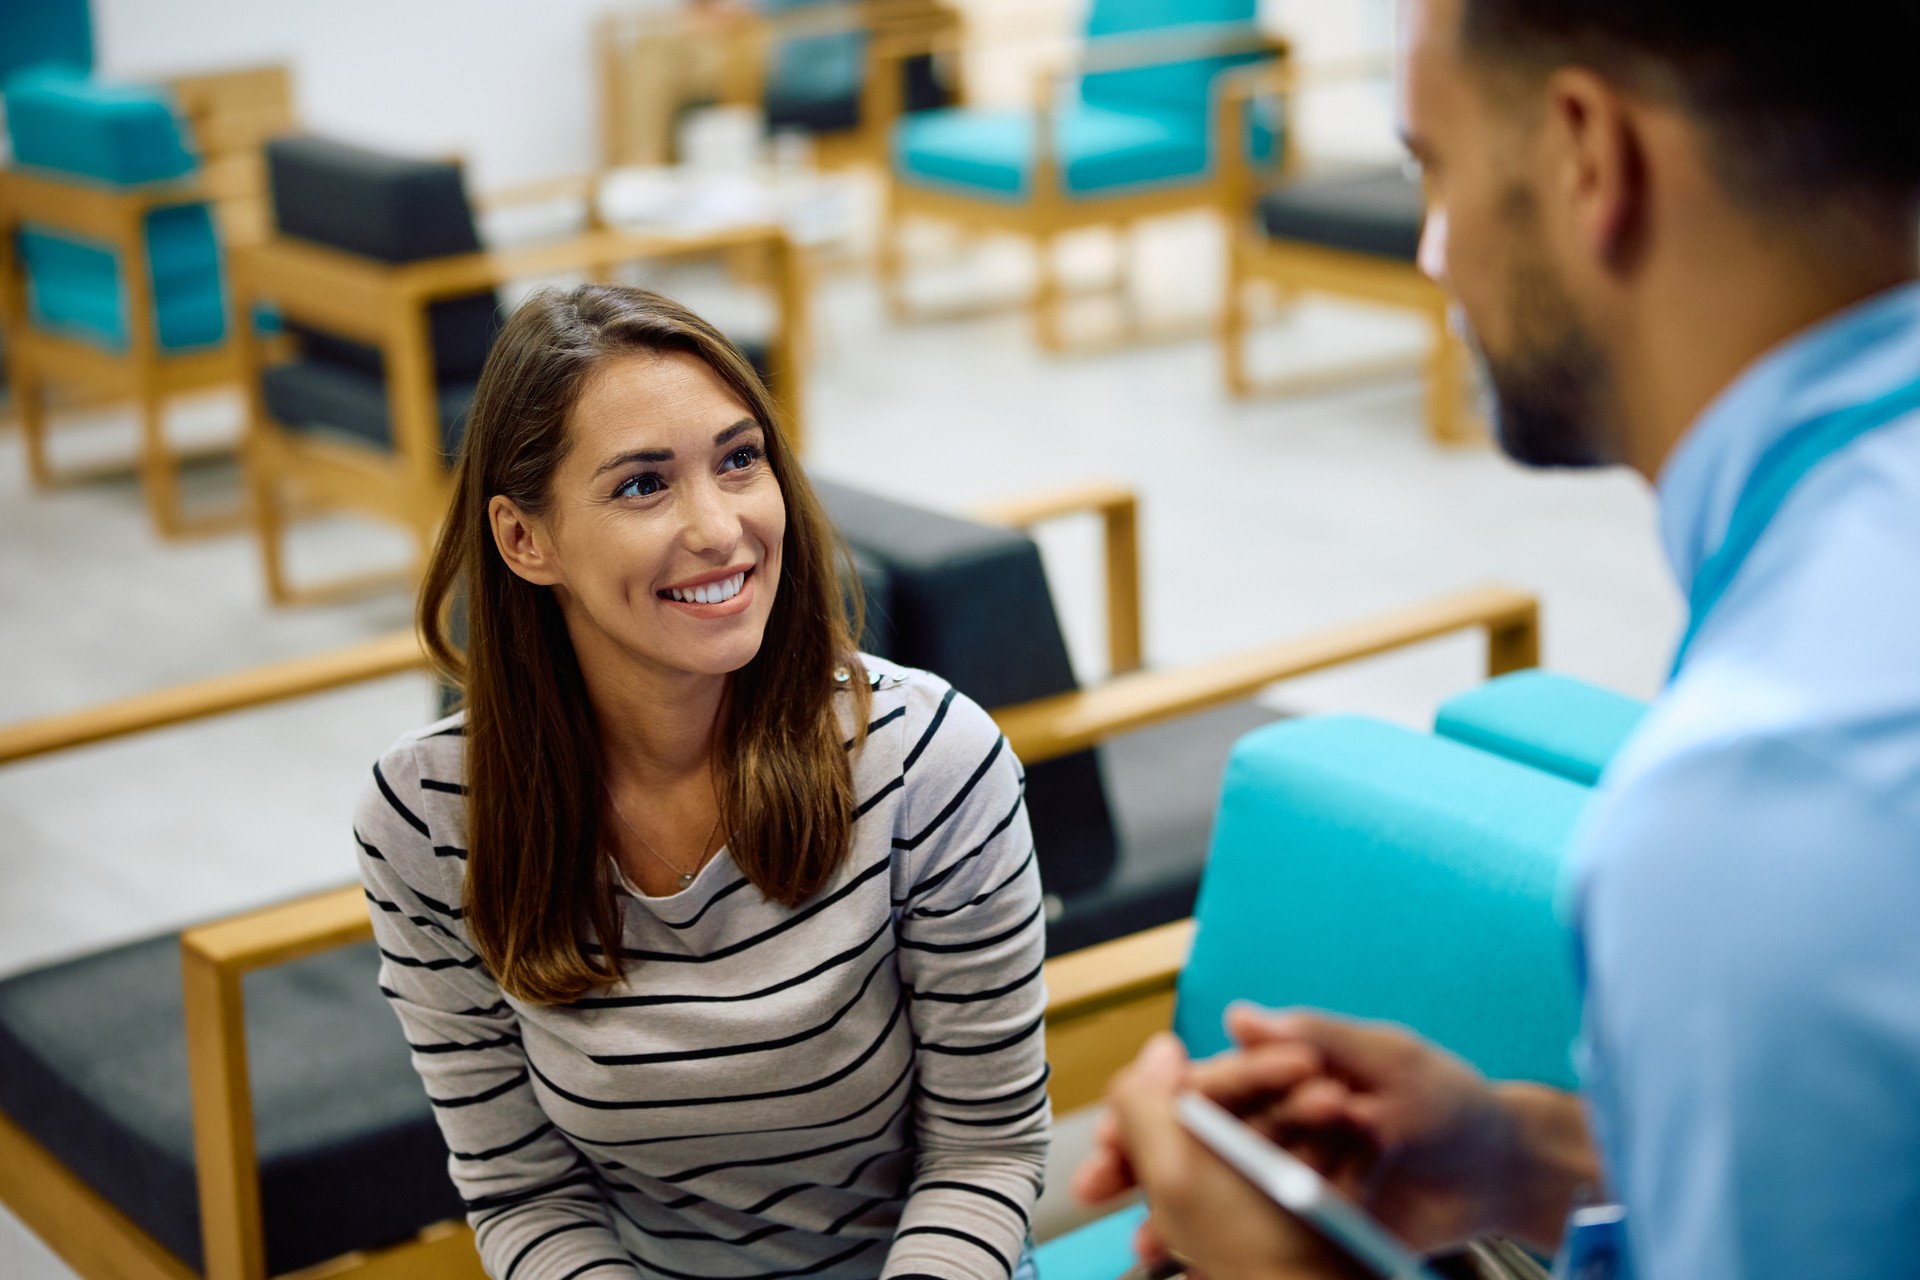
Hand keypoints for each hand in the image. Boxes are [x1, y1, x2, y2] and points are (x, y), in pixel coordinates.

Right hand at [1074, 1008, 1594, 1257]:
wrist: (1502, 1172)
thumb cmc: (1450, 1099)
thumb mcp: (1387, 1056)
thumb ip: (1317, 1034)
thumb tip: (1242, 1016)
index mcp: (1285, 1080)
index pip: (1201, 1089)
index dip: (1151, 1105)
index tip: (1114, 1124)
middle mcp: (1280, 1128)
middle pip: (1190, 1144)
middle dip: (1138, 1161)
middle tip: (1097, 1183)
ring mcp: (1291, 1181)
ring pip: (1210, 1196)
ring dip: (1167, 1213)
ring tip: (1143, 1236)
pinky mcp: (1310, 1227)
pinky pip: (1250, 1240)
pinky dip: (1212, 1250)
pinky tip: (1185, 1261)